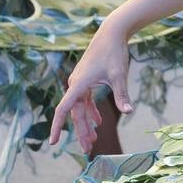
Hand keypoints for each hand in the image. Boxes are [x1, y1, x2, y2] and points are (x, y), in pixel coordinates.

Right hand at [51, 25, 132, 152]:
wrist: (112, 33)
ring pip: (80, 108)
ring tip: (93, 140)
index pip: (63, 110)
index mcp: (79, 84)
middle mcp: (75, 84)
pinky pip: (85, 100)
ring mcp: (80, 82)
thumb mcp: (119, 75)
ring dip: (86, 123)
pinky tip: (99, 123)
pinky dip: (91, 111)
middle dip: (81, 131)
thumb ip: (122, 95)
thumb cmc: (114, 53)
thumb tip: (128, 112)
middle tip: (87, 149)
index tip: (54, 143)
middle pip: (75, 113)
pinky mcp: (86, 79)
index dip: (57, 127)